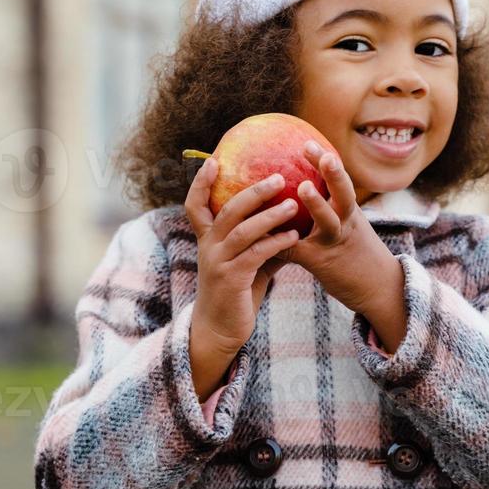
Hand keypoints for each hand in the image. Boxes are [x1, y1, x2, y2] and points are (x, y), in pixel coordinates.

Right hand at [184, 159, 297, 360]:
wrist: (220, 330)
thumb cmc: (237, 291)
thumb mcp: (247, 260)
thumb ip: (262, 238)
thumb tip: (292, 214)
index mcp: (207, 239)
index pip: (195, 204)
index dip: (201, 182)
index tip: (214, 159)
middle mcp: (208, 247)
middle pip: (227, 210)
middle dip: (253, 191)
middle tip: (278, 177)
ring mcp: (218, 263)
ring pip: (243, 231)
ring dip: (270, 215)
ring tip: (294, 204)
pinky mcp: (231, 280)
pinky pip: (255, 255)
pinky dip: (275, 242)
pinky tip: (294, 235)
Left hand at [285, 141, 398, 312]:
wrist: (379, 289)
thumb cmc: (357, 253)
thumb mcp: (351, 226)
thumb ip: (331, 207)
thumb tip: (300, 183)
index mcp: (350, 212)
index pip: (342, 182)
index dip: (328, 163)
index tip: (310, 143)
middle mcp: (346, 223)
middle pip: (344, 194)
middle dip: (333, 174)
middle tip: (323, 155)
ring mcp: (334, 243)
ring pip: (328, 221)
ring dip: (317, 204)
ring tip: (303, 187)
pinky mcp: (320, 263)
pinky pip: (297, 250)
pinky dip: (280, 241)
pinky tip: (262, 234)